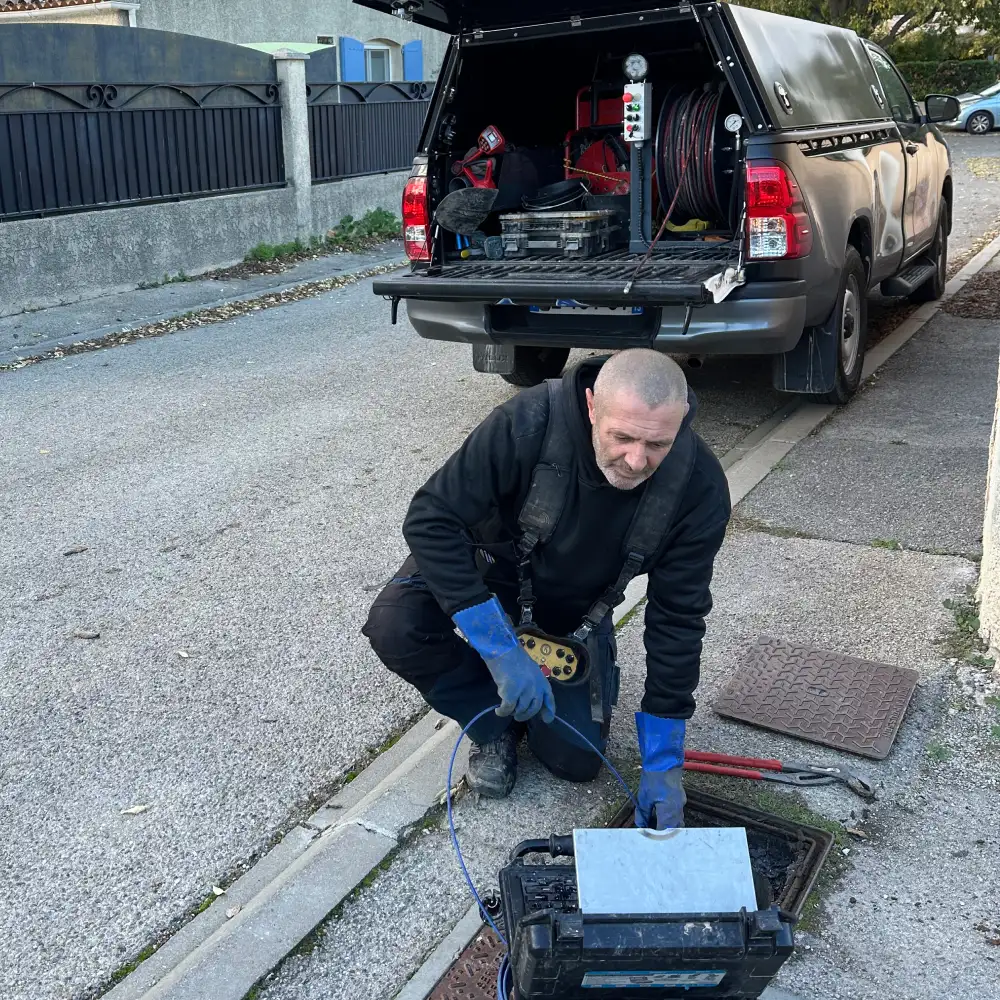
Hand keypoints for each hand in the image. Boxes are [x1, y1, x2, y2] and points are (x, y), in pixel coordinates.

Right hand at [486, 644, 555, 722]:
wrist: (503, 649)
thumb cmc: (513, 656)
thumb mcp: (529, 670)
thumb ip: (532, 683)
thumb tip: (529, 698)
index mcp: (541, 680)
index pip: (549, 698)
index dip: (549, 710)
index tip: (547, 719)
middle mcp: (536, 687)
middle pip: (533, 708)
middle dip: (525, 714)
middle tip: (517, 716)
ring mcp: (524, 690)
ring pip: (520, 710)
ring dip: (512, 712)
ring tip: (505, 708)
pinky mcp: (511, 693)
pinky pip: (507, 708)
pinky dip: (502, 711)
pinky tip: (498, 711)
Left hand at [634, 712, 685, 828]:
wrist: (664, 760)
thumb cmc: (654, 778)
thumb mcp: (644, 798)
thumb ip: (643, 814)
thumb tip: (641, 825)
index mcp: (669, 813)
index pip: (664, 833)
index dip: (655, 837)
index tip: (647, 837)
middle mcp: (678, 811)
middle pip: (673, 830)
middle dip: (663, 834)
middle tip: (651, 833)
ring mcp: (681, 804)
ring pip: (677, 822)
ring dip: (667, 826)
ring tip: (654, 824)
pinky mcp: (680, 798)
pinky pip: (677, 813)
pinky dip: (670, 817)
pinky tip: (659, 814)